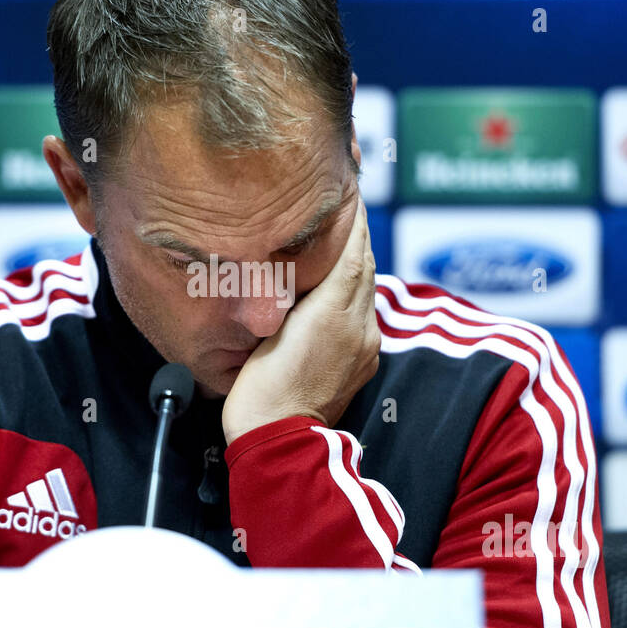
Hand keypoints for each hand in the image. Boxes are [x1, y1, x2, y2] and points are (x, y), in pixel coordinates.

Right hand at [221, 197, 380, 444]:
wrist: (278, 436)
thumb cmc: (261, 386)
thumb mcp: (271, 328)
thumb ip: (297, 289)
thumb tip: (307, 259)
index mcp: (335, 313)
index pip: (352, 252)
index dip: (352, 221)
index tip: (347, 191)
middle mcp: (359, 326)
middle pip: (364, 266)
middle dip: (356, 235)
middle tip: (346, 202)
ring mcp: (365, 345)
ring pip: (366, 289)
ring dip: (356, 261)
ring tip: (342, 234)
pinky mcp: (364, 361)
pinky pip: (363, 314)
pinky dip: (355, 291)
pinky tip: (340, 283)